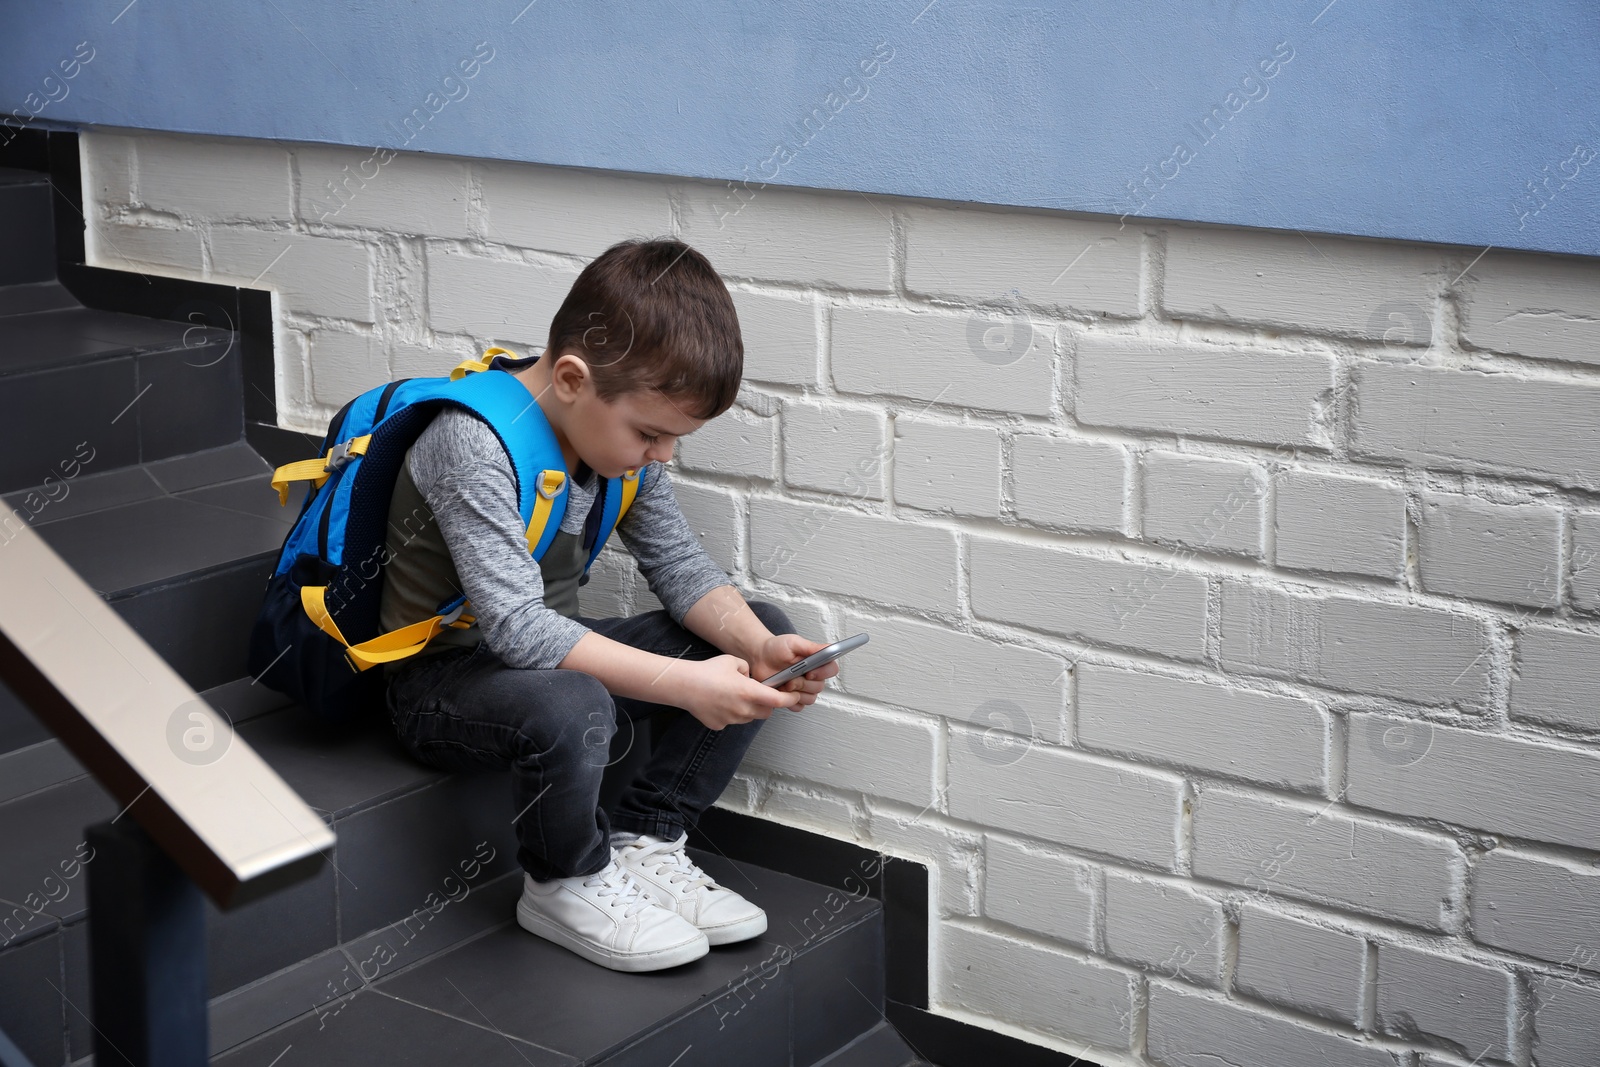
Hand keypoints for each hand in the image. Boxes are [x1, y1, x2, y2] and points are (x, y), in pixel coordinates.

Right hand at [678, 654, 804, 730]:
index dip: (789, 699)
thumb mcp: (733, 661)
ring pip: (750, 717)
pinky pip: (733, 720)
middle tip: (759, 693)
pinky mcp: (720, 725)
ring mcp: (731, 719)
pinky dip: (732, 713)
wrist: (683, 685)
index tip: (794, 697)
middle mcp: (743, 709)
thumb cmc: (706, 672)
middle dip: (767, 703)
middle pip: (766, 711)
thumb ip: (747, 670)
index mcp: (749, 692)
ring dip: (750, 709)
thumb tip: (750, 677)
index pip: (778, 701)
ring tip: (734, 695)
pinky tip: (721, 702)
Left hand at [748, 634, 838, 707]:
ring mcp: (803, 688)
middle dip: (803, 684)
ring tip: (785, 684)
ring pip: (810, 698)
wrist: (759, 657)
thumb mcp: (794, 643)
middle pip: (819, 687)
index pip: (832, 670)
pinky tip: (782, 692)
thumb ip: (812, 647)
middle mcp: (813, 676)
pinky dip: (790, 702)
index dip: (823, 673)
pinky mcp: (793, 698)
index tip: (809, 672)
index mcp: (816, 662)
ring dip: (797, 693)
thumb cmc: (776, 648)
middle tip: (790, 678)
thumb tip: (830, 648)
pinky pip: (799, 707)